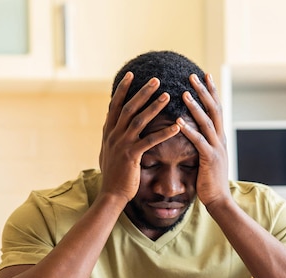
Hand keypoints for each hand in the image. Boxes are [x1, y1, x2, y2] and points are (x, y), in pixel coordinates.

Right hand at [99, 72, 180, 203]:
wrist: (111, 195)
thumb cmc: (113, 175)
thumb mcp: (108, 152)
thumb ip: (111, 136)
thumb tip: (109, 123)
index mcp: (108, 132)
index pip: (114, 105)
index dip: (123, 89)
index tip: (131, 75)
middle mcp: (113, 136)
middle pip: (128, 108)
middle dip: (142, 92)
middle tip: (156, 79)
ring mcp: (122, 145)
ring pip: (139, 120)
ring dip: (154, 107)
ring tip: (168, 95)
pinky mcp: (132, 156)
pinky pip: (150, 141)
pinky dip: (164, 133)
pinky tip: (177, 126)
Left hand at [177, 73, 230, 208]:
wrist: (218, 200)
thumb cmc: (209, 180)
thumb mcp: (208, 156)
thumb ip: (204, 142)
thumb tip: (196, 130)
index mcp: (219, 137)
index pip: (216, 108)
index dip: (211, 91)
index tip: (204, 75)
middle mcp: (220, 139)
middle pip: (214, 109)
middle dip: (204, 91)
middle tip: (193, 75)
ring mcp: (217, 148)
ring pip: (207, 122)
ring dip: (195, 106)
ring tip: (184, 92)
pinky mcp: (210, 159)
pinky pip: (199, 141)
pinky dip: (189, 130)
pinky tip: (178, 121)